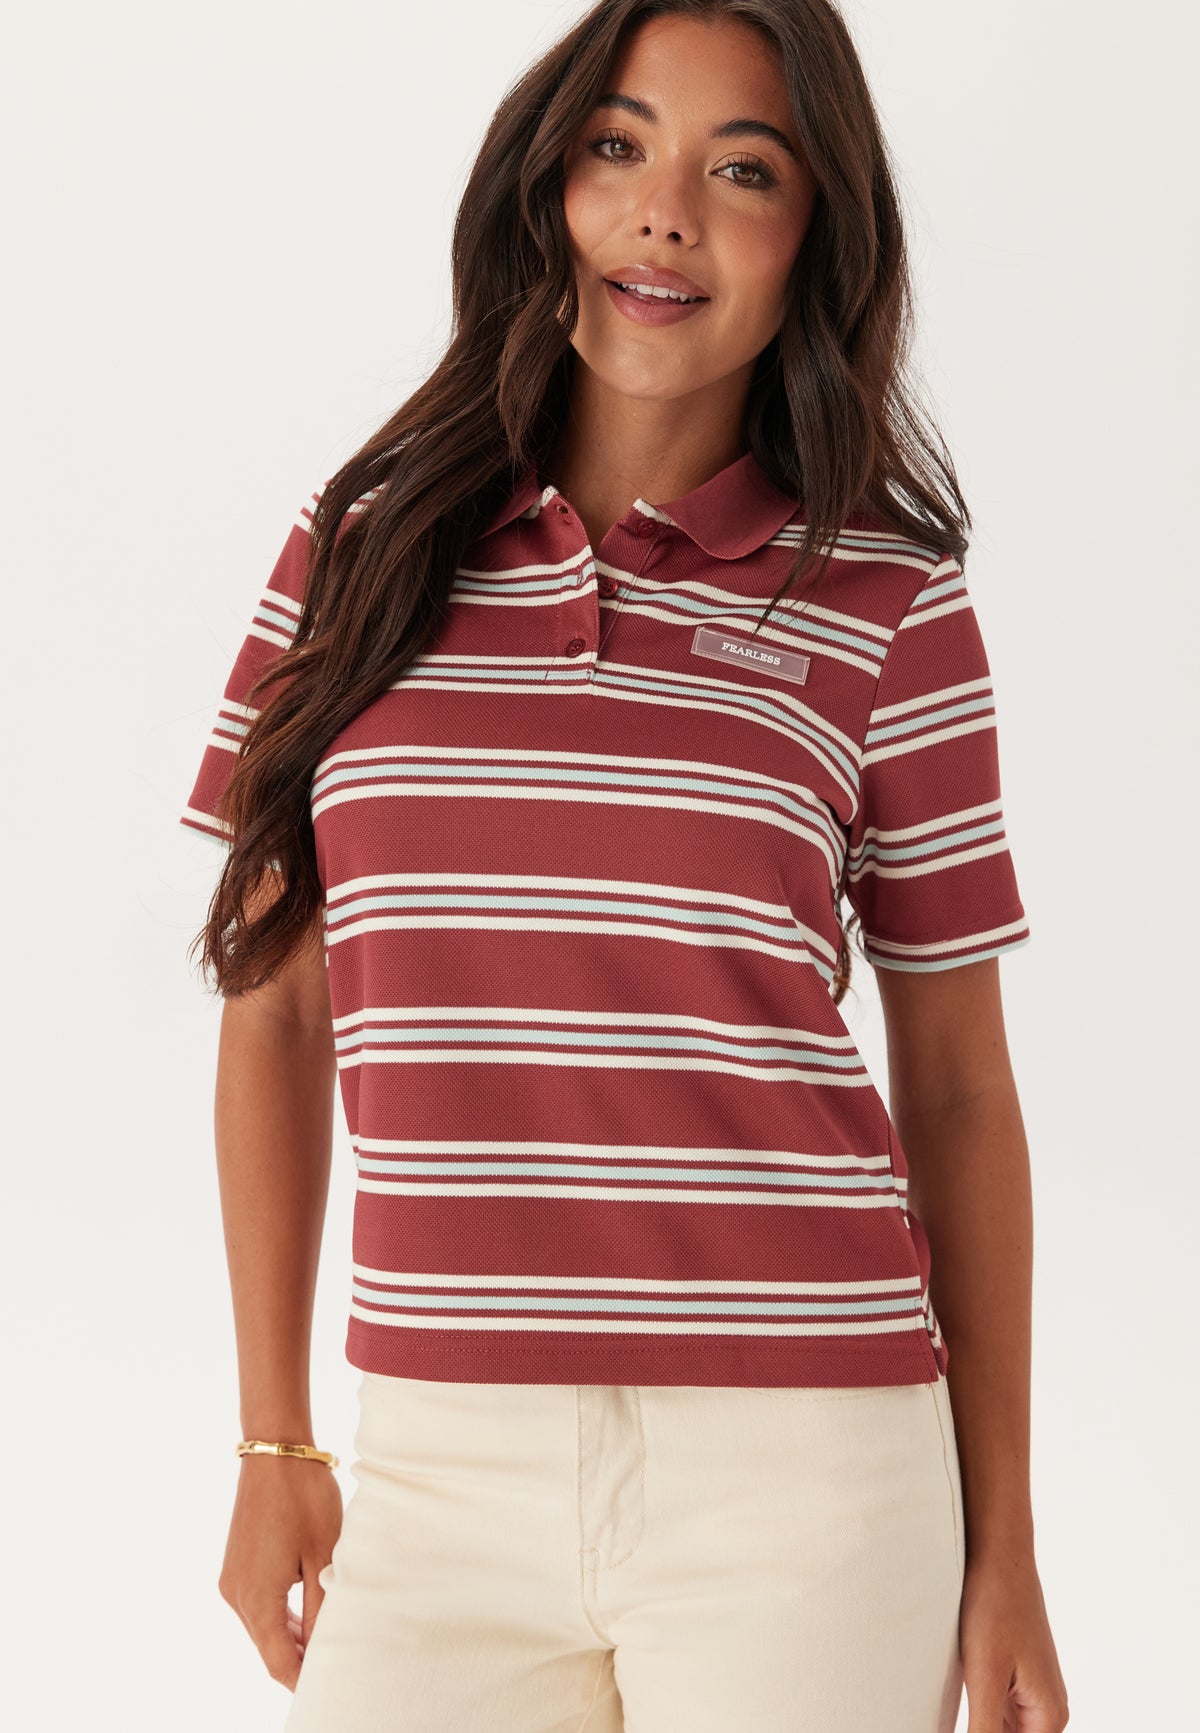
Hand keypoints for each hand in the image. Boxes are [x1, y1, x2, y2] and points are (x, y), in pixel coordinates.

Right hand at [218, 1455, 344, 1690]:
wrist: (275, 1451)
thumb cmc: (304, 1498)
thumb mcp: (323, 1556)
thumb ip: (321, 1608)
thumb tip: (322, 1649)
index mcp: (257, 1599)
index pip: (278, 1661)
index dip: (301, 1681)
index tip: (325, 1691)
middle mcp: (236, 1595)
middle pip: (268, 1647)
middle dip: (297, 1662)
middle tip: (333, 1670)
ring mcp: (232, 1579)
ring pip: (262, 1627)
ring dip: (290, 1639)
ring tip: (324, 1647)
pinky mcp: (236, 1564)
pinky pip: (257, 1605)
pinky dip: (280, 1616)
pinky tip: (304, 1617)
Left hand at [960, 1548, 1068, 1732]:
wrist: (999, 1555)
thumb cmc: (994, 1607)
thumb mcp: (983, 1678)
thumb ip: (983, 1731)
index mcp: (1049, 1717)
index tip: (973, 1723)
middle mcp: (1048, 1709)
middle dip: (983, 1731)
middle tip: (967, 1705)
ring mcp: (1032, 1692)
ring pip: (1005, 1731)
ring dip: (982, 1727)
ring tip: (968, 1687)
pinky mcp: (1015, 1677)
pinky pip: (999, 1713)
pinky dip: (981, 1716)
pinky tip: (960, 1703)